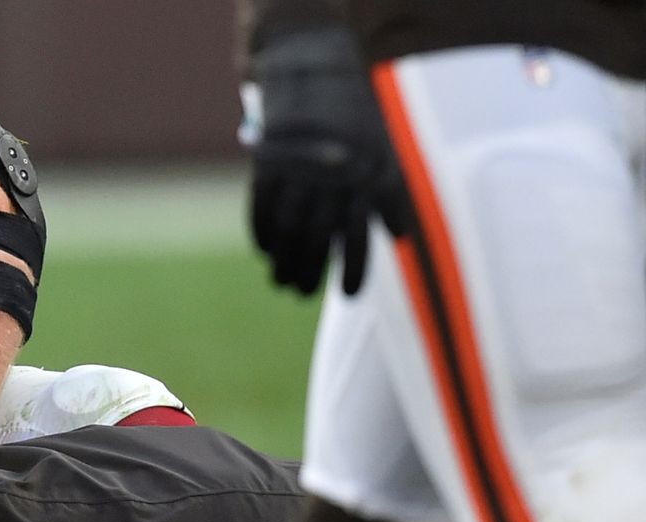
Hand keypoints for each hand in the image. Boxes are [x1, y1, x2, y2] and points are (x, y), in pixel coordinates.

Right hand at [246, 27, 409, 295]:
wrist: (317, 83)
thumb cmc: (357, 125)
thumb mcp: (386, 154)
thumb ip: (392, 197)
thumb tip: (403, 236)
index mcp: (362, 181)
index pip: (359, 236)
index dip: (355, 270)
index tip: (349, 297)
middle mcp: (330, 181)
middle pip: (316, 241)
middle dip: (309, 273)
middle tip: (301, 294)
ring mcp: (296, 175)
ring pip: (286, 231)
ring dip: (282, 262)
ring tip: (281, 282)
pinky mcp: (268, 168)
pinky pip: (260, 211)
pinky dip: (261, 235)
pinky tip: (266, 252)